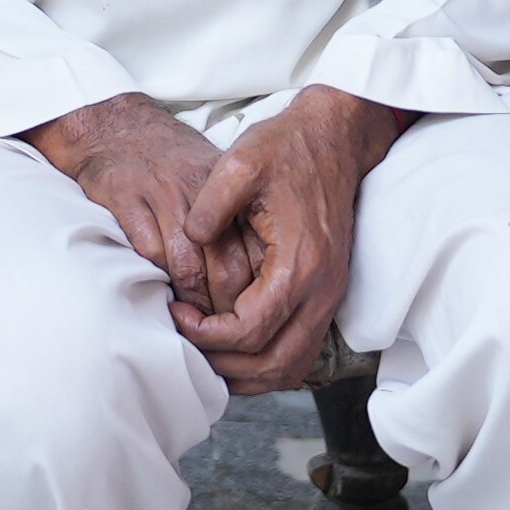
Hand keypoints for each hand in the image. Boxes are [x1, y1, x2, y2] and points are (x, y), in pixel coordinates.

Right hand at [25, 94, 254, 316]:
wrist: (113, 125)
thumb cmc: (169, 162)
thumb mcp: (215, 182)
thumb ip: (238, 227)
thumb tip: (264, 284)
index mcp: (229, 193)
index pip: (255, 255)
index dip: (256, 297)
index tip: (253, 323)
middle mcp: (201, 194)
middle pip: (225, 268)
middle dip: (226, 312)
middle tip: (223, 338)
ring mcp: (162, 196)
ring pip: (187, 267)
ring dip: (191, 306)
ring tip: (193, 329)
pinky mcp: (126, 199)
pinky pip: (147, 252)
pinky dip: (155, 281)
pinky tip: (160, 299)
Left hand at [171, 87, 414, 394]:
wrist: (334, 137)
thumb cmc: (286, 148)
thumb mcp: (239, 163)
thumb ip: (209, 205)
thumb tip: (188, 239)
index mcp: (299, 263)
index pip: (250, 331)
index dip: (205, 334)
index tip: (175, 312)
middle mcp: (322, 290)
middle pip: (275, 364)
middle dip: (224, 364)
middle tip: (184, 342)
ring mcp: (330, 296)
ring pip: (292, 366)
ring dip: (248, 372)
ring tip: (205, 351)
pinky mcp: (327, 293)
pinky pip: (301, 350)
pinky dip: (268, 361)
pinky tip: (234, 345)